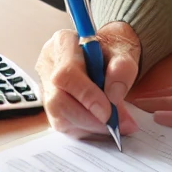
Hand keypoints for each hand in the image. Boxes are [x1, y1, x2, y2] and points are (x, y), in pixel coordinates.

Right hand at [35, 22, 141, 138]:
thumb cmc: (112, 50)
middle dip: (88, 117)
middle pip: (57, 100)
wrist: (109, 53)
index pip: (66, 73)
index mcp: (63, 43)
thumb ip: (123, 67)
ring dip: (88, 126)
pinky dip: (85, 129)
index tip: (108, 111)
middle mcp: (48, 64)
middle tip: (114, 124)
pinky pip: (63, 124)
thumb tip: (113, 94)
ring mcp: (46, 85)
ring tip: (113, 125)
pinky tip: (102, 124)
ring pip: (58, 116)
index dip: (86, 95)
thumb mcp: (124, 51)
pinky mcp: (50, 104)